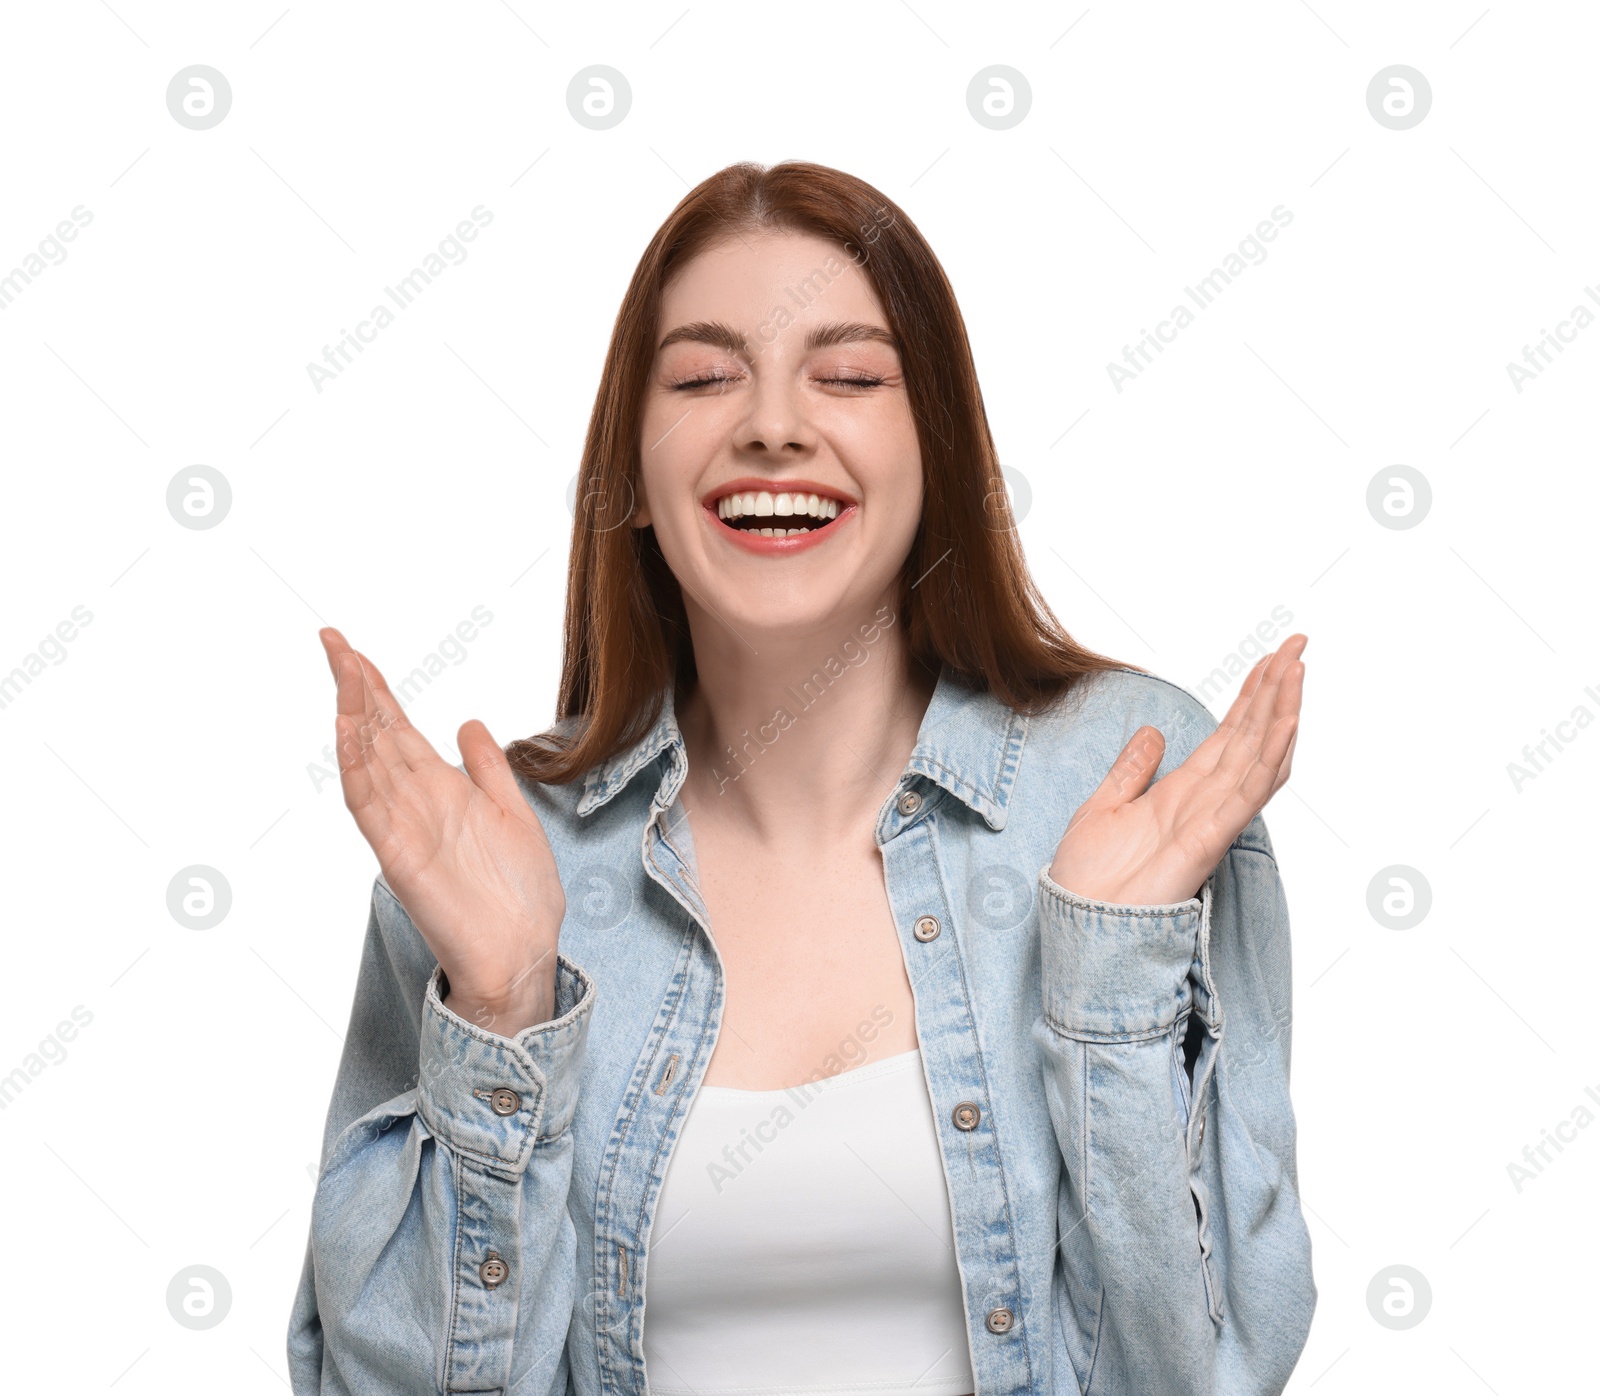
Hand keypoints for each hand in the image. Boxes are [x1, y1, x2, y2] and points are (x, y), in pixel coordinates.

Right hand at [320, 627, 564, 1033]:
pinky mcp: (401, 856)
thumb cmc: (519, 896)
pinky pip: (370, 806)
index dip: (376, 689)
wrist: (523, 956)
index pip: (398, 729)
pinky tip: (349, 732)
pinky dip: (357, 767)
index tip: (353, 650)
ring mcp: (404, 828)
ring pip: (368, 761)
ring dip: (353, 715)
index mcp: (442, 790)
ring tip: (340, 669)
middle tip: (331, 639)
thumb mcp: (514, 814)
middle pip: (376, 735)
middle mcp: (417, 803)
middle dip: (355, 687)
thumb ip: (489, 770)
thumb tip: (469, 723)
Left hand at [1049, 635, 1305, 905]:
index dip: (1250, 697)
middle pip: (1251, 737)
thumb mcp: (1104, 808)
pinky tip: (1285, 726)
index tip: (1271, 659)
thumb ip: (1131, 771)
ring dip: (1280, 713)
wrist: (1079, 930)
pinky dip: (1267, 759)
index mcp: (1182, 793)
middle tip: (1298, 644)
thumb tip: (1152, 734)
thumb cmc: (1090, 882)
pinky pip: (1245, 795)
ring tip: (1297, 671)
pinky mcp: (1207, 841)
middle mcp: (1205, 803)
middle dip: (1275, 691)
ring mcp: (1211, 822)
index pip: (1228, 735)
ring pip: (1258, 758)